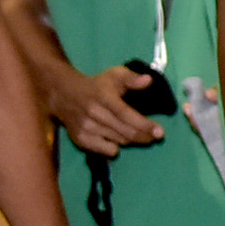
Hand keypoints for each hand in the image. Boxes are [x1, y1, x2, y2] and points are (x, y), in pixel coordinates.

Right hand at [47, 59, 164, 156]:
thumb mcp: (115, 75)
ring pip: (118, 142)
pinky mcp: (80, 139)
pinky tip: (117, 138)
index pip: (127, 115)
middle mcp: (94, 114)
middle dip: (144, 136)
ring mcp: (86, 128)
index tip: (160, 133)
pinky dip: (115, 148)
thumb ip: (132, 78)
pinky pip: (105, 151)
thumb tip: (148, 81)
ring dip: (131, 140)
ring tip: (138, 134)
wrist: (64, 94)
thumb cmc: (97, 85)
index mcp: (104, 97)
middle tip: (155, 136)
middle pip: (125, 132)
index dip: (145, 126)